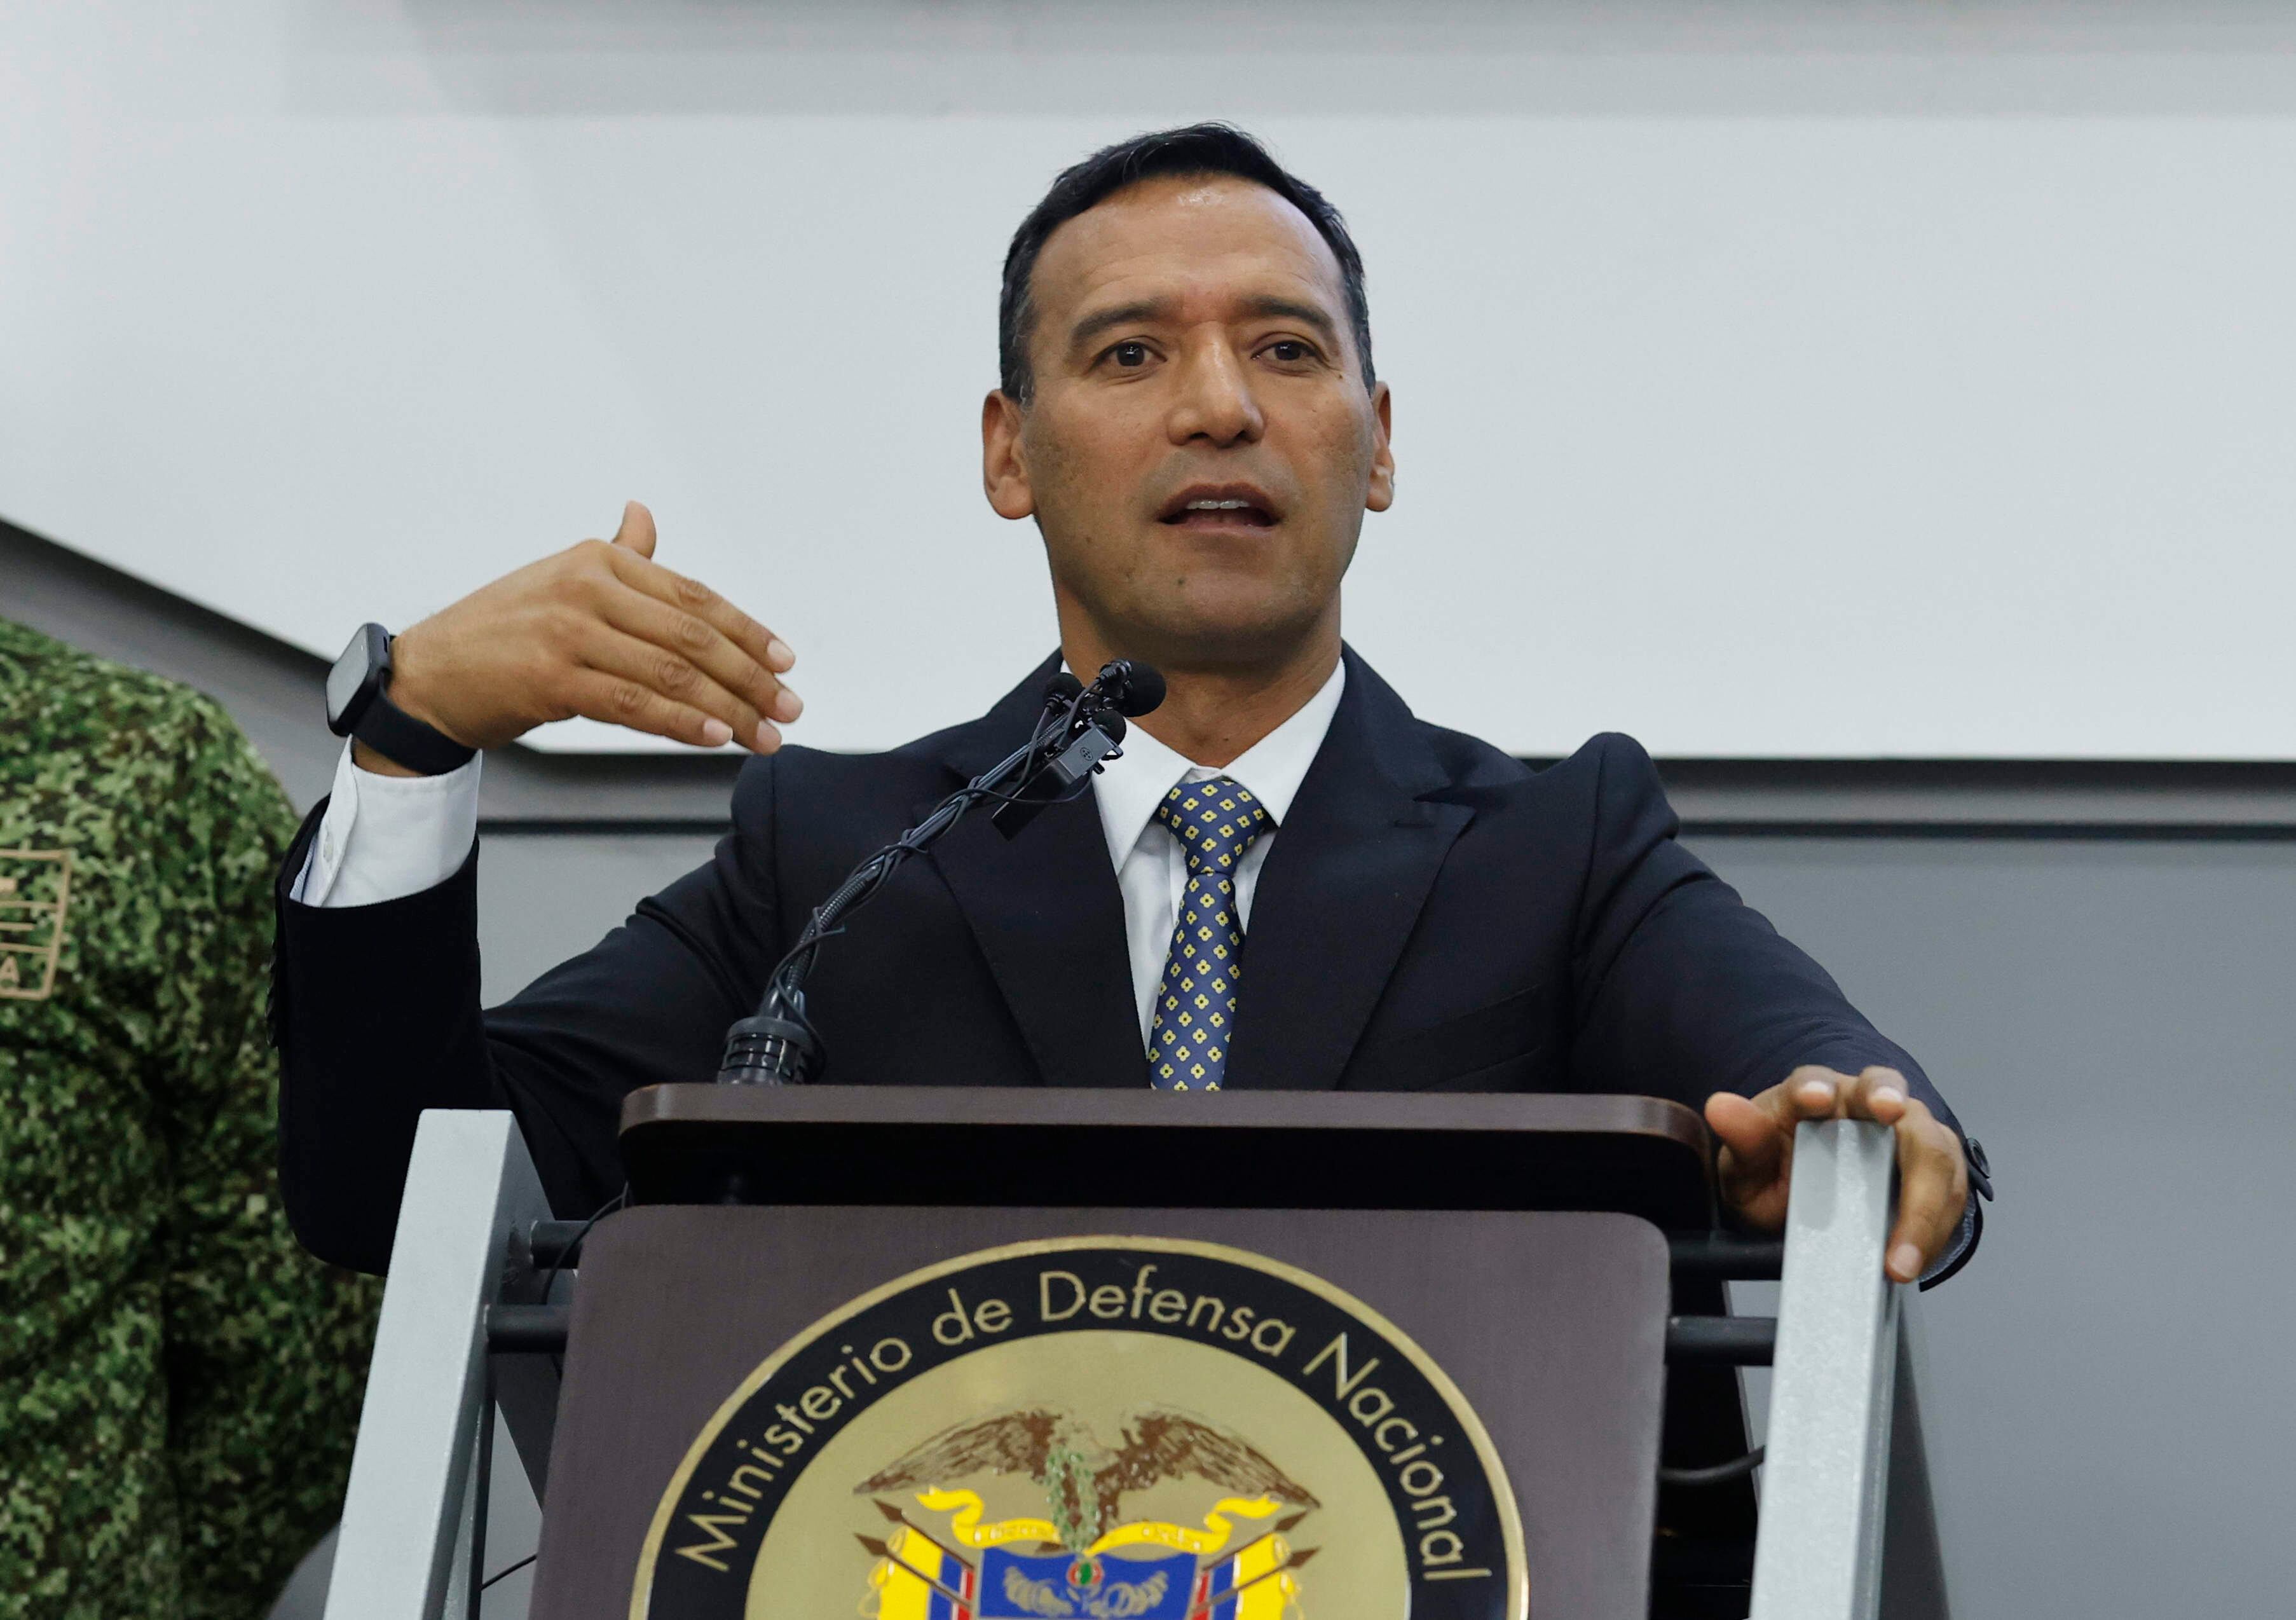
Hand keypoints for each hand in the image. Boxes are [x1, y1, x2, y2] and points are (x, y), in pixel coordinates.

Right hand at [357, 501, 800, 772]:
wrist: (430, 673)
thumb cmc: (503, 630)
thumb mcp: (561, 579)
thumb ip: (617, 555)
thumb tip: (644, 515)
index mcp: (598, 559)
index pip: (694, 597)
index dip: (747, 631)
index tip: (784, 662)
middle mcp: (587, 587)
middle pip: (692, 637)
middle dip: (750, 677)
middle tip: (787, 708)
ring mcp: (569, 632)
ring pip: (671, 675)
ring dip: (728, 710)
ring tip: (761, 735)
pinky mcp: (551, 678)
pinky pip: (634, 705)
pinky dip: (681, 723)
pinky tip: (714, 738)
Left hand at [1704, 1065, 1968, 1283]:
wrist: (1806, 1204)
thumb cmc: (1777, 1175)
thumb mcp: (1746, 1169)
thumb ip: (1741, 1140)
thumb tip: (1720, 1106)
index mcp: (1812, 1095)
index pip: (1814, 1079)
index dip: (1815, 1085)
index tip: (1815, 1097)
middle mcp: (1864, 1104)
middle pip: (1889, 1095)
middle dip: (1893, 1107)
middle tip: (1889, 1116)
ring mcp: (1906, 1134)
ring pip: (1933, 1145)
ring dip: (1924, 1199)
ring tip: (1898, 1259)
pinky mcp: (1936, 1170)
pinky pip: (1950, 1190)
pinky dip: (1937, 1226)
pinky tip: (1914, 1259)